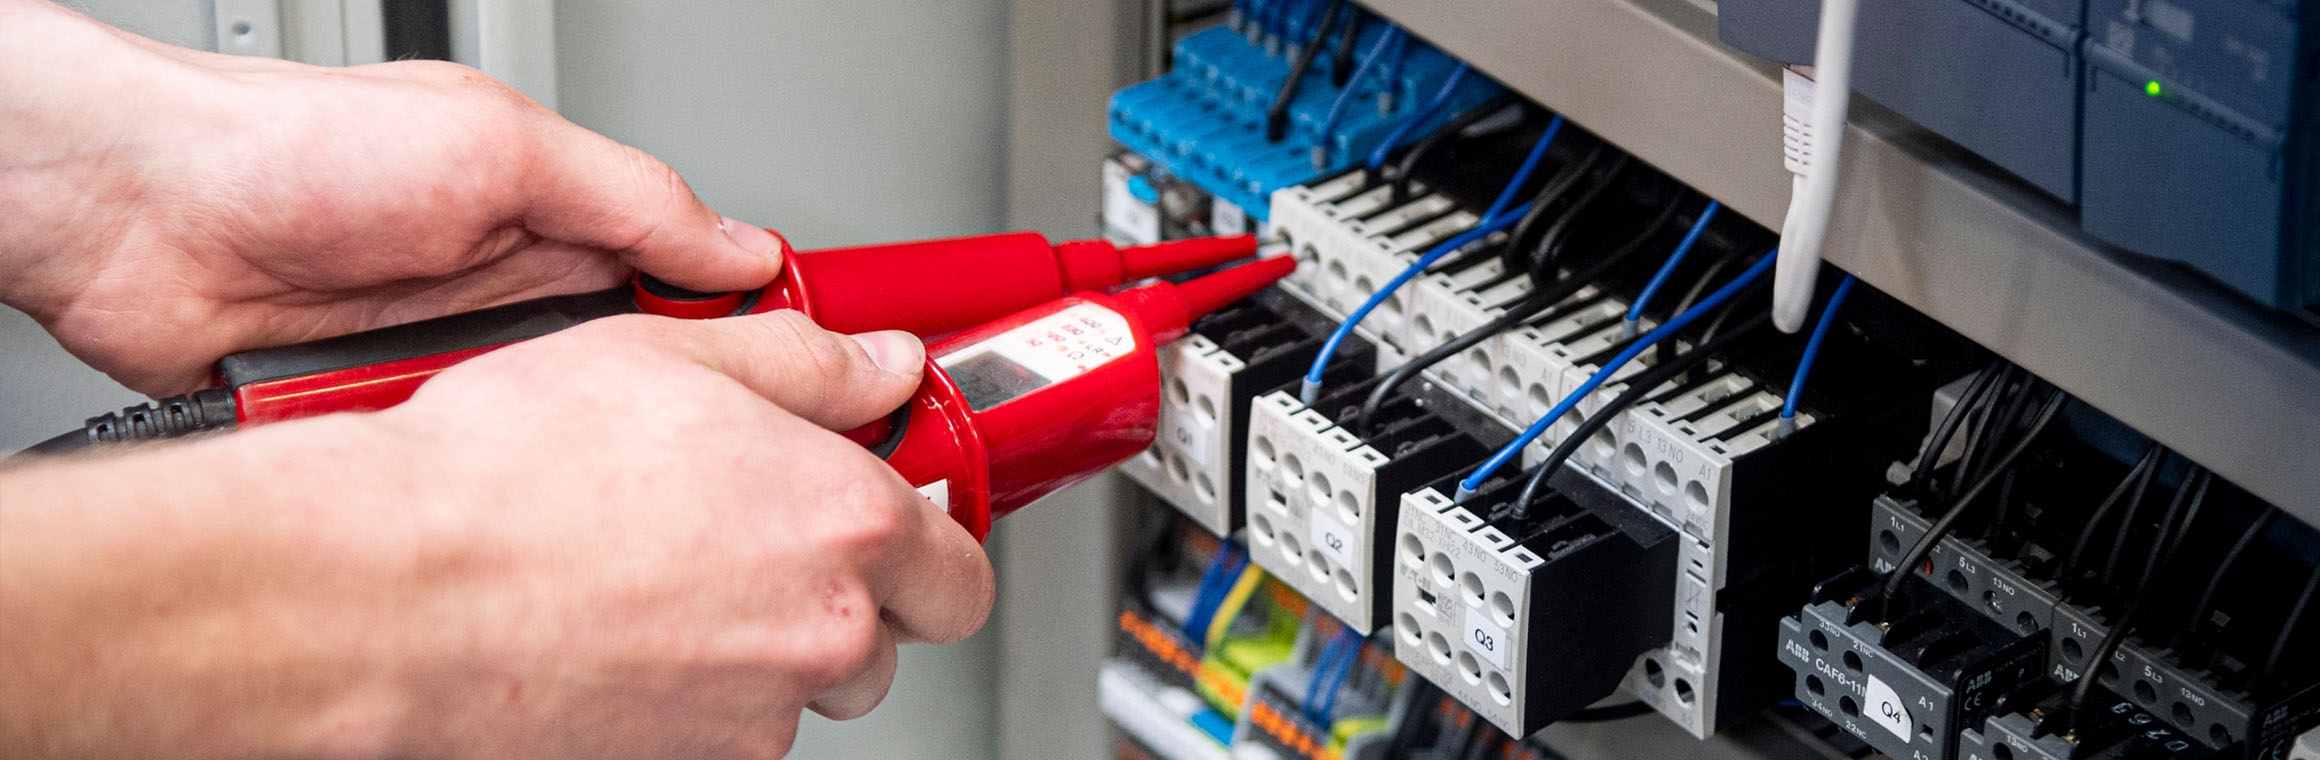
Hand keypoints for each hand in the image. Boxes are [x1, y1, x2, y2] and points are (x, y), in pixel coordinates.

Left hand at [0, 1, 780, 395]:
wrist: (129, 217)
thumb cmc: (287, 148)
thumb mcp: (496, 148)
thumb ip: (629, 197)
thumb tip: (740, 246)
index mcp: (559, 216)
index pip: (695, 282)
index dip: (753, 332)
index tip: (814, 379)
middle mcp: (515, 292)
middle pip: (640, 380)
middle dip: (659, 413)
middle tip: (691, 440)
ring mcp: (453, 363)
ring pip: (556, 439)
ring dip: (552, 447)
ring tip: (551, 445)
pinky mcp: (391, 421)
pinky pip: (465, 467)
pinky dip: (469, 473)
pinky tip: (470, 468)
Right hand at [0, 312, 994, 759]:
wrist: (382, 592)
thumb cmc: (504, 475)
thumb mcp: (671, 358)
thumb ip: (809, 364)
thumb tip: (881, 365)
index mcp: (845, 524)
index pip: (962, 569)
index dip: (927, 544)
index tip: (889, 521)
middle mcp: (821, 635)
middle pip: (884, 640)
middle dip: (837, 598)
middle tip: (746, 541)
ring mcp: (750, 720)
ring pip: (795, 693)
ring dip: (756, 650)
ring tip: (654, 582)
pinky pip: (717, 733)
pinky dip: (685, 696)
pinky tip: (614, 635)